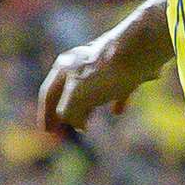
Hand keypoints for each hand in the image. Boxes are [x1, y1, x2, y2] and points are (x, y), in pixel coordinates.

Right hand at [37, 22, 165, 138]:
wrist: (139, 51)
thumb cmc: (103, 74)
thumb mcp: (75, 99)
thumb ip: (68, 113)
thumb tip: (76, 124)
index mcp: (64, 68)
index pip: (48, 94)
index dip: (45, 115)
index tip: (46, 132)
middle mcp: (81, 64)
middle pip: (68, 92)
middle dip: (66, 113)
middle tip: (64, 131)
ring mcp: (105, 66)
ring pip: (92, 91)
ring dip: (87, 108)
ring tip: (87, 124)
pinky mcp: (128, 70)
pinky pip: (118, 89)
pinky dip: (115, 101)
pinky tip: (118, 111)